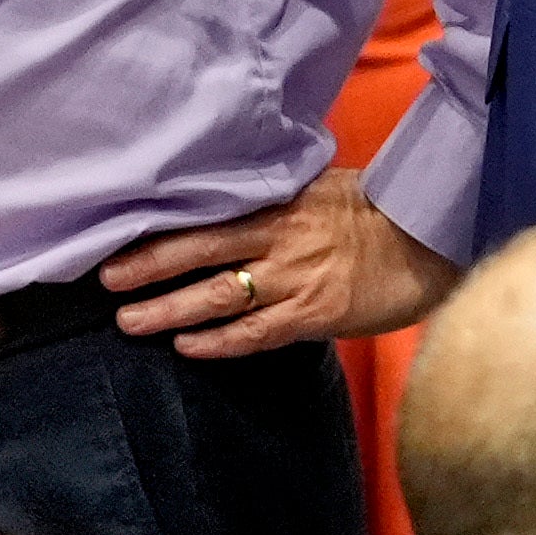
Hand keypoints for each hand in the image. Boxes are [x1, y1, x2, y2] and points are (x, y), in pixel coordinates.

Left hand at [101, 169, 460, 357]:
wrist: (430, 241)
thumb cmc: (372, 212)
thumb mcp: (317, 187)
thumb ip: (271, 195)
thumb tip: (224, 196)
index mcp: (277, 202)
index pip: (204, 215)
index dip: (158, 228)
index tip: (116, 236)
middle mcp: (279, 238)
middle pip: (199, 252)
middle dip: (147, 268)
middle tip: (106, 281)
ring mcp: (295, 278)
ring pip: (219, 297)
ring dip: (170, 310)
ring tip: (131, 321)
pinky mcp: (314, 314)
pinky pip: (256, 333)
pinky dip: (218, 342)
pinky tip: (187, 347)